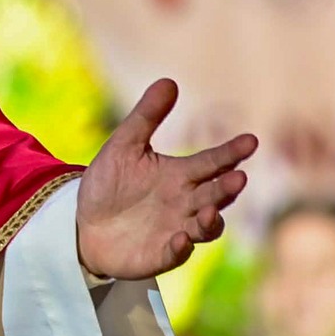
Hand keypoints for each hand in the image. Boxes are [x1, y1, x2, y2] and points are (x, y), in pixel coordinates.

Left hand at [78, 78, 257, 279]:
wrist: (83, 224)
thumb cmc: (109, 183)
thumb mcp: (123, 146)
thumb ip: (146, 117)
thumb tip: (169, 81)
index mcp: (180, 175)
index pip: (211, 162)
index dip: (231, 153)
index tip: (251, 141)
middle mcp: (186, 203)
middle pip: (214, 195)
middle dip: (227, 188)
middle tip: (237, 178)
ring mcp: (177, 230)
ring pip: (205, 227)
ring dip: (210, 221)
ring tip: (209, 211)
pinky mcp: (161, 254)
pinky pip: (176, 253)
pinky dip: (180, 248)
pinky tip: (180, 239)